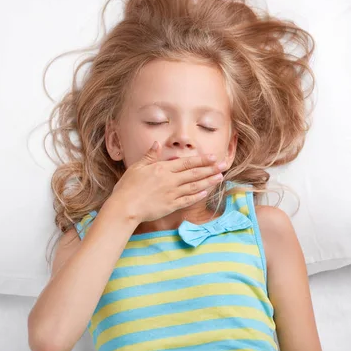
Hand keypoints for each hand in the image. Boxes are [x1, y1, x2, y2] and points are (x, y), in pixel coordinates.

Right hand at [109, 141, 225, 224]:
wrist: (125, 207)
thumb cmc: (127, 187)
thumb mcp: (137, 167)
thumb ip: (150, 156)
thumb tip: (157, 143)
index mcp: (163, 169)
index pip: (187, 162)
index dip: (201, 159)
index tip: (213, 157)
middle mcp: (171, 180)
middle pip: (195, 173)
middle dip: (211, 169)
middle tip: (224, 165)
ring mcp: (172, 194)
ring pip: (195, 186)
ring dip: (208, 181)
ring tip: (220, 177)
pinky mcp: (171, 206)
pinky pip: (188, 200)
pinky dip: (198, 196)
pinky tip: (206, 192)